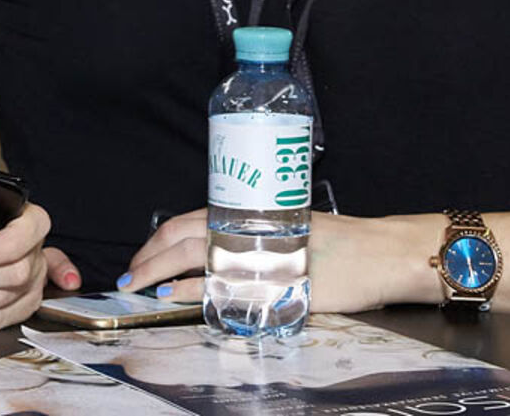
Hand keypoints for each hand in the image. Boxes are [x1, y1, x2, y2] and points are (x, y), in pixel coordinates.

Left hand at [121, 210, 430, 312]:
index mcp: (252, 215)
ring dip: (160, 271)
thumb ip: (254, 241)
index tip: (141, 257)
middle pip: (184, 235)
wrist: (381, 254)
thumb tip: (217, 256)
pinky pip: (223, 284)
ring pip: (195, 254)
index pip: (190, 220)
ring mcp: (259, 253)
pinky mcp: (272, 279)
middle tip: (128, 275)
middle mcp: (251, 228)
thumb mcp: (291, 233)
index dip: (159, 239)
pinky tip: (173, 295)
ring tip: (138, 284)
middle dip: (149, 257)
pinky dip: (193, 289)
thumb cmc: (344, 245)